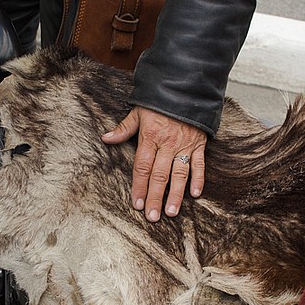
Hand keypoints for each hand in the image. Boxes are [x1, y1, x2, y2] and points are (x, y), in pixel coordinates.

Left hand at [102, 107, 206, 221]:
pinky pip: (199, 164)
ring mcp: (185, 145)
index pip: (143, 167)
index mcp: (151, 137)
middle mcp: (168, 144)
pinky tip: (194, 194)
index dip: (139, 186)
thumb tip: (105, 138)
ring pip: (180, 174)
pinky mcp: (199, 144)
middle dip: (155, 197)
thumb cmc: (159, 102)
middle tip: (153, 216)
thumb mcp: (138, 112)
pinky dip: (199, 179)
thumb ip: (123, 128)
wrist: (185, 87)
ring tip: (171, 212)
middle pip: (160, 175)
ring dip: (175, 194)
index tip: (137, 204)